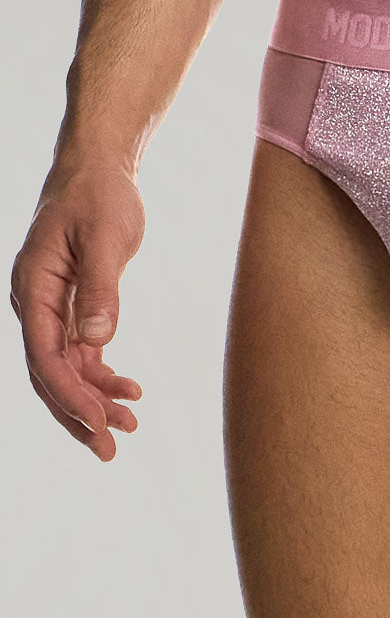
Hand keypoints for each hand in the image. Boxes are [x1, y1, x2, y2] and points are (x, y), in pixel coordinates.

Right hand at [10, 160, 144, 460]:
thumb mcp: (104, 237)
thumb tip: (97, 339)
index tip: (100, 421)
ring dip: (94, 399)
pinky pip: (82, 351)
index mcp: (33, 288)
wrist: (99, 168)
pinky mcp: (74, 305)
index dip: (71, 394)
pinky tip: (129, 391)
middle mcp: (36, 303)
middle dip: (78, 413)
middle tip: (111, 449)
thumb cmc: (100, 195)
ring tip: (129, 425)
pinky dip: (102, 374)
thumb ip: (101, 288)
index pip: (45, 356)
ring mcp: (53, 307)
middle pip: (50, 373)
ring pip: (66, 368)